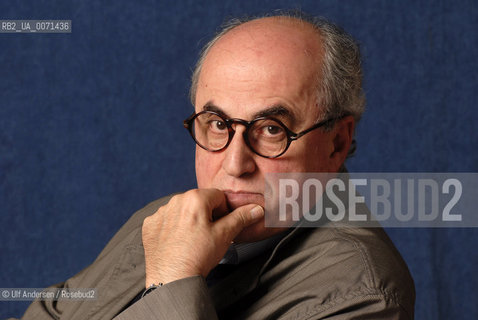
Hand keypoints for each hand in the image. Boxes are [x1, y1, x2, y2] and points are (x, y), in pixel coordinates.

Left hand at [142, 189, 263, 286]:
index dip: (224, 211)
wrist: (172, 280)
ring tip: (193, 240)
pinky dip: (172, 228)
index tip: (222, 226)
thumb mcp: (225, 235)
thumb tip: (257, 209)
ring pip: (182, 210)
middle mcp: (174, 200)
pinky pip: (165, 220)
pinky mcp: (150, 225)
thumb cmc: (198, 257)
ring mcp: (160, 213)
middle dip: (206, 215)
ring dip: (189, 220)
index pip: (218, 196)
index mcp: (194, 198)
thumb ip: (241, 218)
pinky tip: (178, 242)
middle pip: (199, 201)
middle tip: (209, 235)